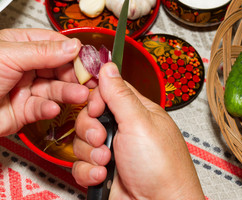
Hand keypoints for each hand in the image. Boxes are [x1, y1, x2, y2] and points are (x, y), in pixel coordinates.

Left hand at [0, 28, 89, 198]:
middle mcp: (25, 66)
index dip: (72, 51)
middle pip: (59, 67)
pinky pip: (44, 107)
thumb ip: (42, 52)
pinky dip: (49, 108)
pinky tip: (50, 108)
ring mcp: (26, 88)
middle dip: (75, 74)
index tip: (88, 59)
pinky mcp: (25, 110)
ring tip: (81, 95)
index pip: (54, 43)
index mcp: (19, 45)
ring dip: (68, 92)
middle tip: (90, 81)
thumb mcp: (6, 55)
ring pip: (55, 88)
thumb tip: (73, 46)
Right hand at [72, 62, 204, 199]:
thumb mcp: (139, 123)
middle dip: (90, 129)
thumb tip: (108, 66)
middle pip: (88, 116)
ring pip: (81, 141)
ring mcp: (111, 150)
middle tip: (103, 138)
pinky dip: (88, 171)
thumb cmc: (162, 168)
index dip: (95, 99)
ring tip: (107, 161)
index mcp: (136, 112)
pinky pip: (79, 164)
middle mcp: (122, 129)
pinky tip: (103, 175)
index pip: (107, 92)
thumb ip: (120, 94)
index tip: (96, 108)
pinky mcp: (100, 169)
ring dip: (90, 153)